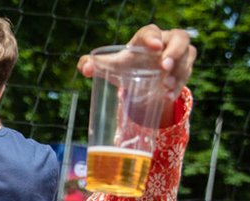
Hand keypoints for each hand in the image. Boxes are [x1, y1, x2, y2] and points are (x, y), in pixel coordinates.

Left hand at [78, 24, 196, 100]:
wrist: (140, 79)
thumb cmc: (125, 67)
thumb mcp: (110, 67)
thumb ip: (93, 65)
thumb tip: (84, 68)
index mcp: (145, 38)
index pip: (151, 31)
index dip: (153, 37)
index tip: (153, 47)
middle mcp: (165, 41)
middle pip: (180, 37)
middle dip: (175, 52)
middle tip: (164, 67)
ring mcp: (178, 53)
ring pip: (187, 56)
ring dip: (179, 71)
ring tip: (165, 86)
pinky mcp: (186, 66)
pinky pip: (189, 72)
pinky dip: (180, 85)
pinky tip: (168, 95)